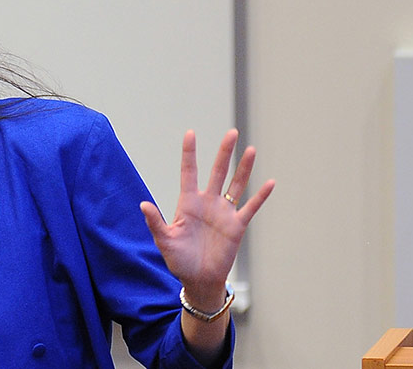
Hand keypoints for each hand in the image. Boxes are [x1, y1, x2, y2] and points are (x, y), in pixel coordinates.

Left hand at [141, 129, 274, 301]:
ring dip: (243, 168)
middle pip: (217, 172)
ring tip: (251, 149)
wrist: (198, 280)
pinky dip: (260, 196)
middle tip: (232, 133)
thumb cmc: (178, 261)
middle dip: (224, 153)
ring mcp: (223, 213)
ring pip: (235, 184)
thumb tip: (142, 204)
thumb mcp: (164, 240)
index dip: (189, 153)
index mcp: (187, 203)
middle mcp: (207, 203)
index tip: (190, 133)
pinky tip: (270, 182)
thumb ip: (155, 222)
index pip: (189, 172)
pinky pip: (250, 207)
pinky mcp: (237, 226)